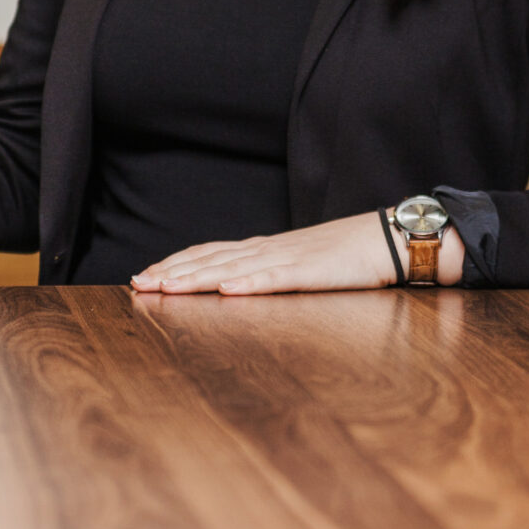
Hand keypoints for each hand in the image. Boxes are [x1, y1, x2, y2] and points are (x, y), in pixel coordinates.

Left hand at [131, 211, 463, 294]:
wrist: (390, 238)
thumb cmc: (347, 255)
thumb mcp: (299, 265)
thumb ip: (269, 272)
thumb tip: (235, 286)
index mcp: (265, 248)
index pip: (209, 253)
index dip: (176, 265)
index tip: (145, 277)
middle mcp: (268, 249)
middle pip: (210, 260)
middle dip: (172, 273)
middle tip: (138, 284)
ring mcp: (288, 259)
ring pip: (233, 268)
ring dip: (196, 279)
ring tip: (165, 288)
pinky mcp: (312, 272)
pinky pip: (276, 278)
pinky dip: (249, 283)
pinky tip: (227, 290)